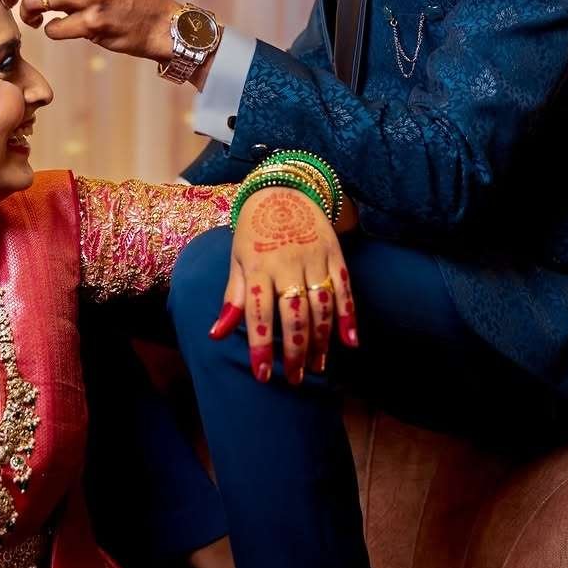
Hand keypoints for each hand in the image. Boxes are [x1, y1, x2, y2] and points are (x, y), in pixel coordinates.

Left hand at [211, 188, 358, 382]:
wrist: (283, 188)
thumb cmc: (253, 230)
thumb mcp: (237, 259)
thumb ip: (233, 297)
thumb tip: (216, 334)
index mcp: (258, 265)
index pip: (258, 312)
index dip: (261, 346)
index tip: (263, 375)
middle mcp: (286, 262)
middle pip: (294, 314)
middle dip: (294, 351)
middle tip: (293, 379)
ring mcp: (313, 257)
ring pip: (321, 306)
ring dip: (321, 340)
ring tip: (317, 367)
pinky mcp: (334, 253)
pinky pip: (344, 288)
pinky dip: (349, 316)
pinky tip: (350, 342)